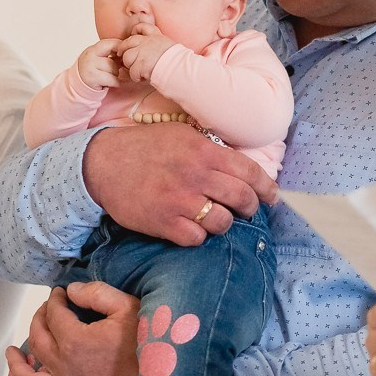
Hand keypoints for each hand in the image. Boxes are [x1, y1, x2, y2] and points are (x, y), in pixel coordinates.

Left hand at [8, 283, 142, 375]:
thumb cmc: (152, 343)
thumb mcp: (128, 307)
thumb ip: (96, 293)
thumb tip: (72, 292)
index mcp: (74, 341)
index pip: (54, 315)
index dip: (55, 300)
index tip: (61, 293)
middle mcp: (65, 368)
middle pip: (39, 341)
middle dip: (39, 320)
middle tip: (46, 311)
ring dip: (18, 367)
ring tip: (12, 354)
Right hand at [75, 38, 123, 90]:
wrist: (80, 84)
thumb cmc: (94, 70)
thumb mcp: (101, 57)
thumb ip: (113, 52)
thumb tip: (131, 50)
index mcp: (94, 48)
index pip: (114, 44)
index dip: (122, 51)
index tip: (122, 58)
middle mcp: (90, 56)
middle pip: (114, 59)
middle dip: (117, 65)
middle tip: (116, 68)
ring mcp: (90, 67)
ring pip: (114, 69)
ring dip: (115, 75)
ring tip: (109, 76)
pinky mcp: (92, 78)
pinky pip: (112, 80)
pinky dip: (115, 83)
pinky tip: (109, 82)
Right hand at [82, 122, 275, 246]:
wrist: (103, 163)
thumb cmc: (145, 148)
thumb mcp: (182, 136)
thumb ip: (212, 151)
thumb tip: (241, 169)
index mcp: (204, 151)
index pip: (250, 171)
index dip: (266, 187)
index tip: (272, 197)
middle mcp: (196, 175)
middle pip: (242, 199)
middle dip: (250, 208)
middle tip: (246, 210)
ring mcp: (180, 200)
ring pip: (223, 223)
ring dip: (222, 223)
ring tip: (214, 218)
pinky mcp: (164, 222)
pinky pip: (196, 238)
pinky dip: (198, 236)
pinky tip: (191, 227)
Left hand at [118, 25, 174, 81]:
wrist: (181, 69)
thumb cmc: (178, 62)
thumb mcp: (169, 45)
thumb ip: (157, 44)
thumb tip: (148, 50)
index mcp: (155, 36)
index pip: (141, 27)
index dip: (134, 32)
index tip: (133, 38)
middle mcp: (147, 42)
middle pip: (127, 43)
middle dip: (124, 51)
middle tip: (126, 60)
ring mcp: (143, 52)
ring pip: (127, 58)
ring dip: (131, 66)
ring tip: (139, 72)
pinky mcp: (141, 64)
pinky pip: (132, 71)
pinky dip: (135, 77)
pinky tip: (143, 78)